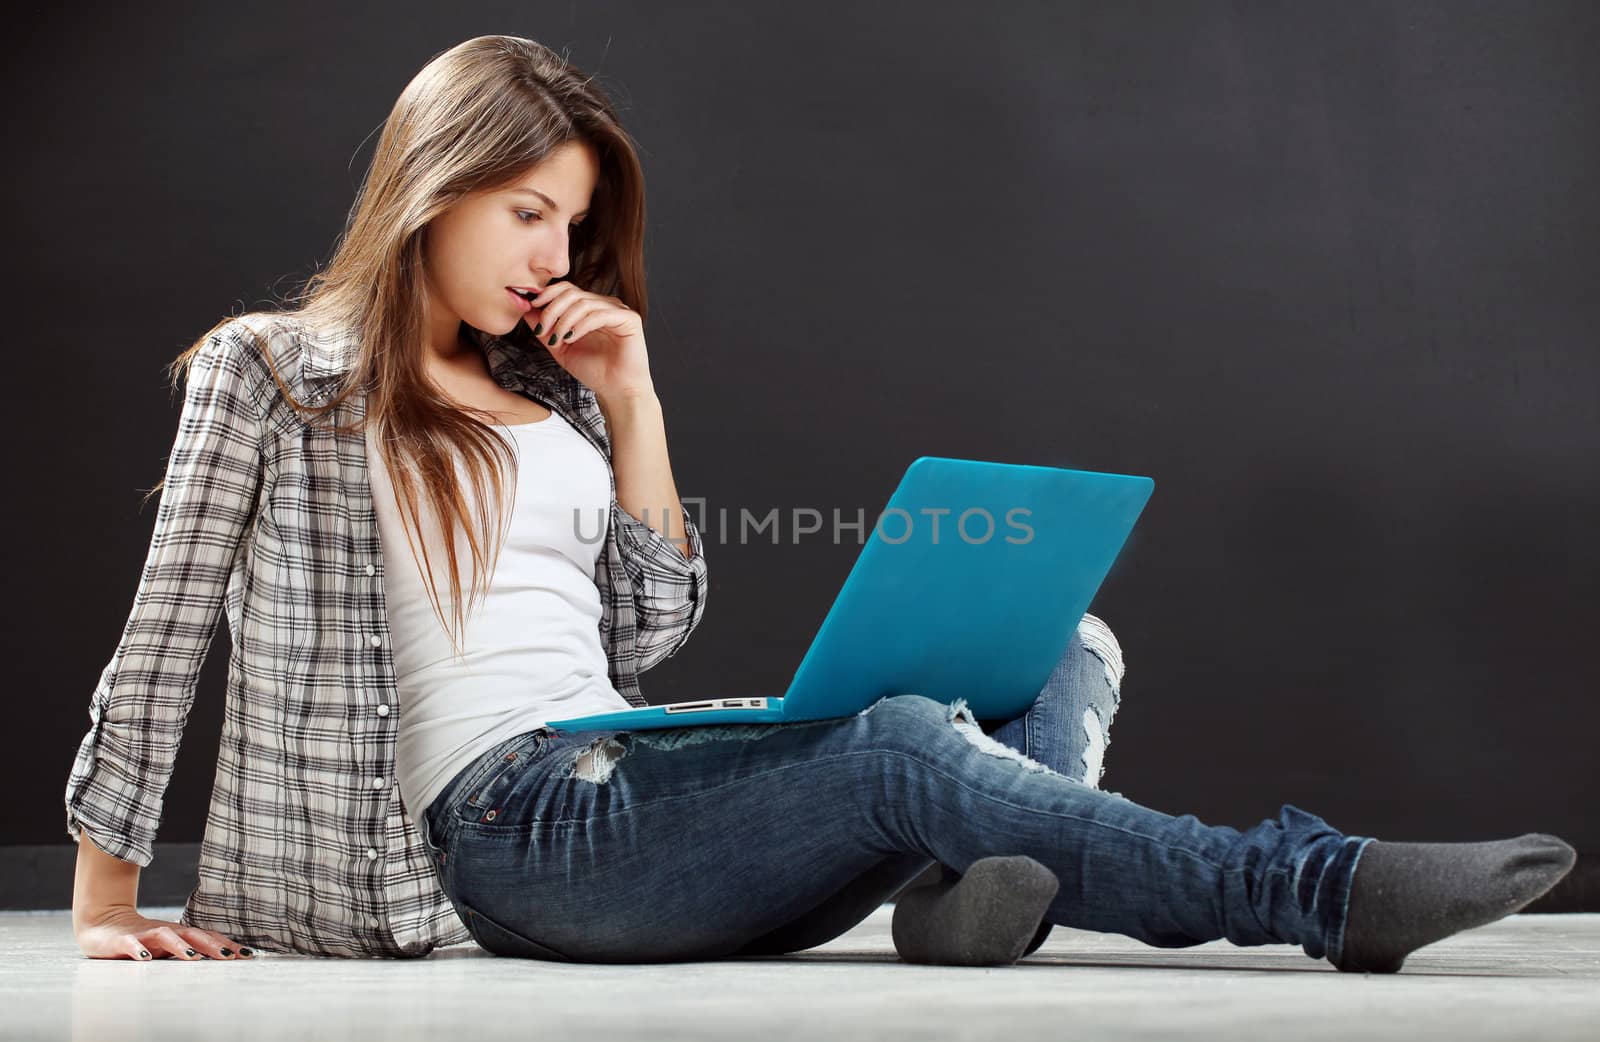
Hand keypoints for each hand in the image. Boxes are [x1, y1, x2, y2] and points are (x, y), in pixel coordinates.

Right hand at [74, 906, 254, 960]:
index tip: (247, 955)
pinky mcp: (122, 940)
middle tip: (229, 957)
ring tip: (193, 957)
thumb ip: (192, 949)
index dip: (227, 945)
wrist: (104, 924)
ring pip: (165, 936)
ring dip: (180, 946)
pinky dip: (139, 950)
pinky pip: (131, 944)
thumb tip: (223, 957)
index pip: (208, 937)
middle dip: (212, 946)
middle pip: (193, 935)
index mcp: (179, 933)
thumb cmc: (143, 938)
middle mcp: (166, 931)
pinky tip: (145, 958)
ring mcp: (144, 934)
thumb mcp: (170, 945)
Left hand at [521, 280, 654, 403]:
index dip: (547, 294)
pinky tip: (571, 338)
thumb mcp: (560, 347)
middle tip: (542, 329)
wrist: (616, 391)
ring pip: (583, 303)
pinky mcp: (629, 319)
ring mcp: (618, 310)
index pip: (567, 289)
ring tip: (557, 339)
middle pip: (572, 292)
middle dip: (552, 309)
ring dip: (564, 320)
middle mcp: (605, 305)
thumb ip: (546, 329)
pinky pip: (599, 314)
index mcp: (591, 308)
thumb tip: (526, 309)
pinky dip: (581, 325)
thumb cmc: (593, 370)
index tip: (532, 306)